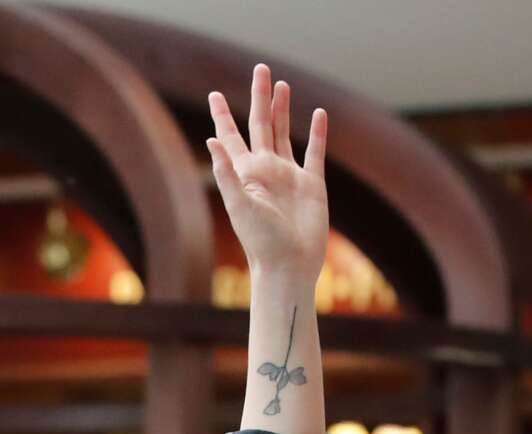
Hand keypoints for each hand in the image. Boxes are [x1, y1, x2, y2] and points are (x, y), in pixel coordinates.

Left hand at [207, 64, 328, 289]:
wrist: (289, 266)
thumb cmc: (260, 241)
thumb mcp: (239, 205)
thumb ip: (226, 172)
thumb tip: (212, 140)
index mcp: (245, 173)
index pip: (231, 136)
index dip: (223, 116)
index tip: (214, 94)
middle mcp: (266, 170)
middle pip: (261, 124)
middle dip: (260, 97)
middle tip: (260, 69)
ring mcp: (289, 176)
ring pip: (285, 132)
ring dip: (283, 109)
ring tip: (282, 85)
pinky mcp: (312, 184)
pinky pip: (315, 152)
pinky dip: (317, 133)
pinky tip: (319, 114)